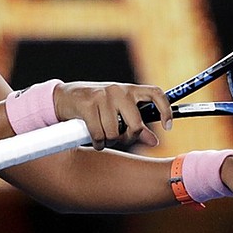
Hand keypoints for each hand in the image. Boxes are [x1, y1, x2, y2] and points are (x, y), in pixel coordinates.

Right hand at [53, 82, 171, 149]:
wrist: (64, 97)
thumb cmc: (95, 106)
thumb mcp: (118, 113)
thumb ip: (137, 126)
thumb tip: (155, 142)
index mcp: (129, 90)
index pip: (155, 94)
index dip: (166, 110)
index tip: (168, 127)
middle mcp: (118, 90)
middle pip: (135, 123)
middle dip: (128, 137)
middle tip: (120, 139)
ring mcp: (103, 96)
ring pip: (115, 132)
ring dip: (109, 141)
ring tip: (103, 137)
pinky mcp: (88, 104)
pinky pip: (99, 133)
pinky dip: (98, 142)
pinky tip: (95, 141)